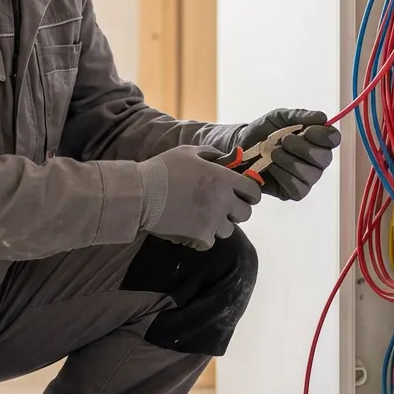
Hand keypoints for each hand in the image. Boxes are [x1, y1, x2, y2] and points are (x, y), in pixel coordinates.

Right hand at [139, 145, 262, 250]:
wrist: (140, 194)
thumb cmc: (162, 170)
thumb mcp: (187, 153)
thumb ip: (211, 154)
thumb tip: (228, 157)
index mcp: (223, 178)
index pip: (253, 191)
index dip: (250, 194)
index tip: (242, 196)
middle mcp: (223, 200)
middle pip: (246, 214)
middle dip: (235, 211)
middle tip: (220, 207)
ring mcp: (213, 221)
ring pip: (228, 230)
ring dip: (217, 224)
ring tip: (199, 217)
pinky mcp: (201, 237)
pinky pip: (210, 241)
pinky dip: (201, 237)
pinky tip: (188, 227)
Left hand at [234, 108, 341, 200]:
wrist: (241, 146)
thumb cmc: (264, 131)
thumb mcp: (280, 117)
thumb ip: (300, 116)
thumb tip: (323, 119)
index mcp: (317, 140)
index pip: (333, 139)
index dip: (323, 136)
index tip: (306, 131)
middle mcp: (316, 161)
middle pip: (324, 158)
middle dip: (303, 148)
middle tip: (284, 140)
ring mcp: (307, 178)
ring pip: (310, 174)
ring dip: (289, 160)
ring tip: (273, 153)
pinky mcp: (293, 192)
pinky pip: (297, 187)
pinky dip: (282, 174)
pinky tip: (271, 167)